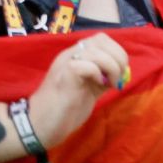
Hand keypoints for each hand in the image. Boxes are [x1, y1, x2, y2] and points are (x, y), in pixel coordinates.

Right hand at [26, 33, 129, 148]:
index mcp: (75, 56)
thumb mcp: (89, 89)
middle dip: (118, 57)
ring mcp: (66, 63)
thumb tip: (122, 73)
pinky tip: (99, 86)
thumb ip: (102, 78)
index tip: (120, 72)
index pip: (101, 39)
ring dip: (111, 67)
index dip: (116, 51)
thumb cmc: (63, 109)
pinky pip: (87, 65)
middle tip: (117, 78)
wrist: (40, 123)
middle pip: (100, 40)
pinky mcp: (65, 75)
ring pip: (96, 51)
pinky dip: (98, 74)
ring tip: (111, 84)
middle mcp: (70, 55)